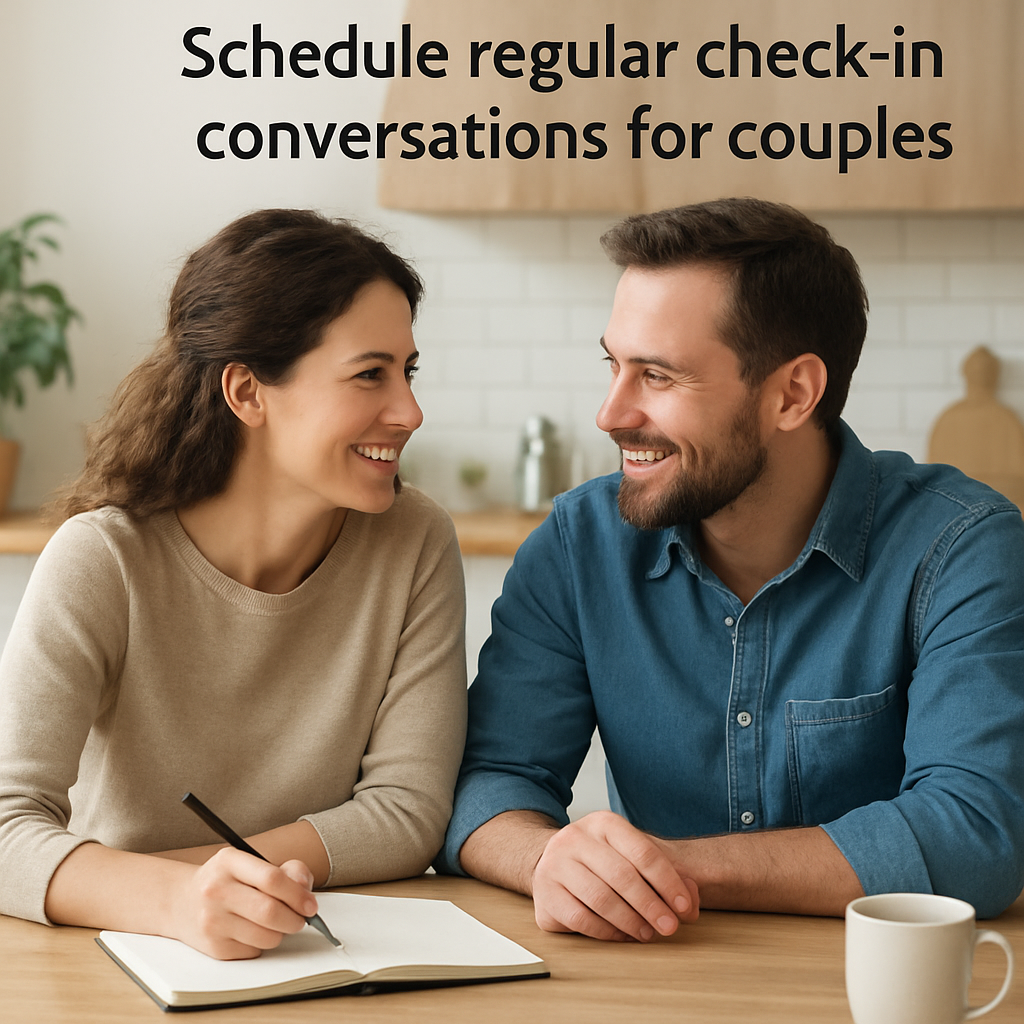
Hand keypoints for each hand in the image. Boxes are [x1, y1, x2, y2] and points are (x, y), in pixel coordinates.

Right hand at [170, 848, 318, 959]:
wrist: (181, 901)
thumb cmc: (226, 880)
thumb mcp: (250, 863)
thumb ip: (285, 870)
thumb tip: (304, 887)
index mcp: (229, 861)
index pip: (272, 879)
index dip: (298, 894)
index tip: (311, 904)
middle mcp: (216, 890)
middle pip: (269, 911)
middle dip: (295, 919)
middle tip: (301, 919)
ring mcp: (212, 920)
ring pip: (265, 936)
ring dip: (280, 933)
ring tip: (275, 923)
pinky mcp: (213, 946)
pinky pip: (253, 950)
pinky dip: (262, 943)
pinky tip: (252, 930)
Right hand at [530, 810, 698, 941]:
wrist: (550, 861)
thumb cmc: (599, 861)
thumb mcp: (629, 854)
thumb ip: (665, 874)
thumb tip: (691, 903)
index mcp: (603, 823)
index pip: (642, 852)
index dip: (668, 882)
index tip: (684, 906)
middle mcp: (576, 838)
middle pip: (622, 876)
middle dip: (652, 906)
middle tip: (670, 926)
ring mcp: (556, 865)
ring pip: (601, 899)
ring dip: (631, 922)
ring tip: (648, 933)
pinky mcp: (545, 894)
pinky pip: (581, 919)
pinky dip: (607, 931)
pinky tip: (622, 934)